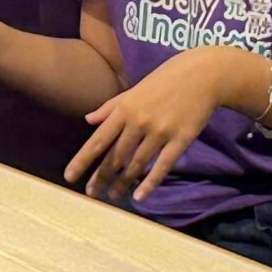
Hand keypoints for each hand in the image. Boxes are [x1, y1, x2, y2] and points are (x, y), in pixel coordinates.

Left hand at [66, 47, 241, 202]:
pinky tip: (139, 197)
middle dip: (101, 177)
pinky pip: (162, 165)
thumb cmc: (165, 81)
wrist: (202, 75)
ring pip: (136, 164)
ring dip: (123, 182)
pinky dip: (150, 183)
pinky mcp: (180, 139)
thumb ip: (110, 107)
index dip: (82, 160)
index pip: (98, 140)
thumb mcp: (133, 90)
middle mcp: (138, 122)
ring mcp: (160, 131)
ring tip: (113, 196)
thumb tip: (88, 120)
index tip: (69, 177)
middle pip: (115, 156)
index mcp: (124, 110)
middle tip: (92, 194)